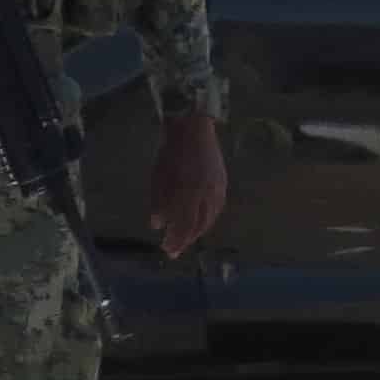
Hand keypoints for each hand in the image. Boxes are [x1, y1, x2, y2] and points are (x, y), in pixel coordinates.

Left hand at [146, 113, 227, 258]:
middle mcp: (206, 193)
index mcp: (189, 191)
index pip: (183, 224)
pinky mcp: (222, 183)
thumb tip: (157, 225)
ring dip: (197, 232)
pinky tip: (201, 224)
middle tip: (174, 251)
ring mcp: (217, 188)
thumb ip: (159, 202)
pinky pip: (217, 208)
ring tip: (186, 240)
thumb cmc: (171, 151)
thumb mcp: (159, 176)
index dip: (175, 239)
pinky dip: (208, 220)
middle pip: (197, 225)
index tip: (166, 249)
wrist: (194, 127)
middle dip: (185, 240)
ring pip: (210, 218)